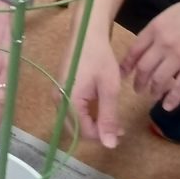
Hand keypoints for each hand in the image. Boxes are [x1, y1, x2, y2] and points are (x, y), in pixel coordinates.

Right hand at [63, 27, 122, 148]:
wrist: (86, 33)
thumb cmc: (100, 58)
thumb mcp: (109, 88)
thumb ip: (108, 117)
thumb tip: (109, 145)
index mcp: (69, 102)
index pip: (84, 132)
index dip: (102, 136)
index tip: (121, 132)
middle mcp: (59, 101)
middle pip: (76, 129)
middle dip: (97, 131)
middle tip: (117, 127)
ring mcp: (58, 94)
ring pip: (73, 120)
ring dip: (91, 123)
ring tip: (111, 118)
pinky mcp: (61, 88)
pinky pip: (71, 109)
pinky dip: (85, 114)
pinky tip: (99, 107)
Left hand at [120, 0, 179, 111]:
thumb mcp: (172, 13)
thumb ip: (158, 29)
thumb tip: (147, 44)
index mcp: (156, 28)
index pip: (134, 51)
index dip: (127, 65)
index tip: (123, 74)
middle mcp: (163, 43)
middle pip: (143, 68)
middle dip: (138, 82)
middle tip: (137, 89)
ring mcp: (179, 57)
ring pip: (159, 80)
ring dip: (153, 91)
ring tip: (152, 95)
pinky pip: (179, 88)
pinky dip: (171, 99)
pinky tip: (168, 106)